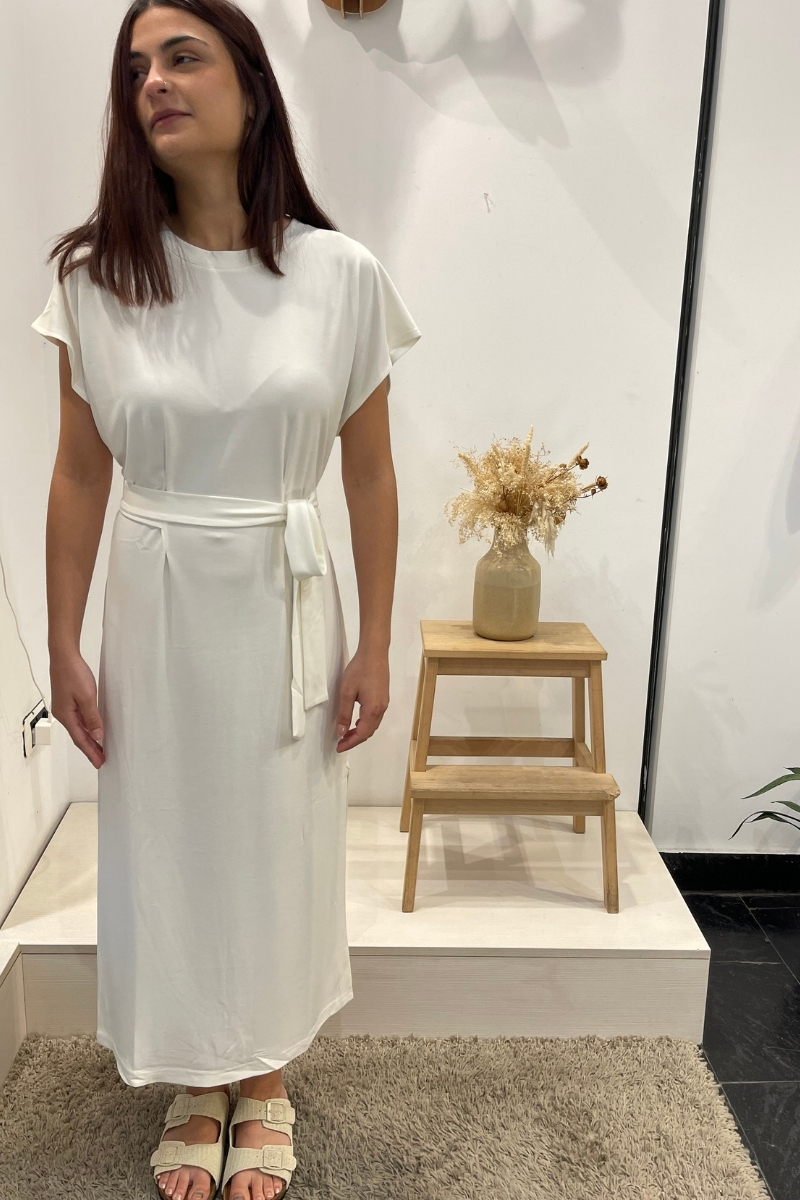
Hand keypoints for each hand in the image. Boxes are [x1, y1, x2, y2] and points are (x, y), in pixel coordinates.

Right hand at [49, 651, 104, 768]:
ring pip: (79, 728)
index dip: (91, 752)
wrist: (64, 656)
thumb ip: (92, 718)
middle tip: (101, 759)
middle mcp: (63, 714)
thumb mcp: (87, 697)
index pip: (80, 739)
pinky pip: (79, 719)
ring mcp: (65, 708)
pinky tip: (93, 729)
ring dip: (89, 739)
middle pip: (79, 736)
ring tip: (100, 748)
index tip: (99, 762)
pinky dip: (87, 727)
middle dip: (90, 749)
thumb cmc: (73, 673)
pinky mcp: (68, 701)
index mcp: (66, 716)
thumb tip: (97, 736)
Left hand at [335, 645, 388, 750]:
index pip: (362, 733)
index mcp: (372, 709)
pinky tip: (356, 721)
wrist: (375, 652)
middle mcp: (381, 709)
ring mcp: (384, 703)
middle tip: (340, 743)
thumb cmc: (359, 670)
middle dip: (355, 739)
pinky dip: (365, 724)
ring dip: (360, 732)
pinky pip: (375, 717)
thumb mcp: (346, 692)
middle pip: (369, 732)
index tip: (338, 747)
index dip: (350, 743)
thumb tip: (341, 732)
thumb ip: (344, 714)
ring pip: (373, 725)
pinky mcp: (383, 698)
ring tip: (346, 734)